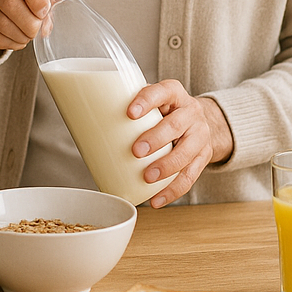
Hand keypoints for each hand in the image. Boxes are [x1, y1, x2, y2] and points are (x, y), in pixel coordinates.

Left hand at [126, 79, 233, 207]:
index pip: (162, 92)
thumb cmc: (166, 109)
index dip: (147, 101)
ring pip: (186, 153)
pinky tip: (156, 200)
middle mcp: (191, 112)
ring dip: (166, 167)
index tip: (130, 113)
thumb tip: (88, 119)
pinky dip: (172, 190)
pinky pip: (190, 176)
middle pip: (176, 125)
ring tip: (147, 178)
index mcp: (174, 93)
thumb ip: (130, 103)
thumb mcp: (154, 99)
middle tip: (136, 151)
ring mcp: (200, 135)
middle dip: (155, 139)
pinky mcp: (204, 157)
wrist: (201, 120)